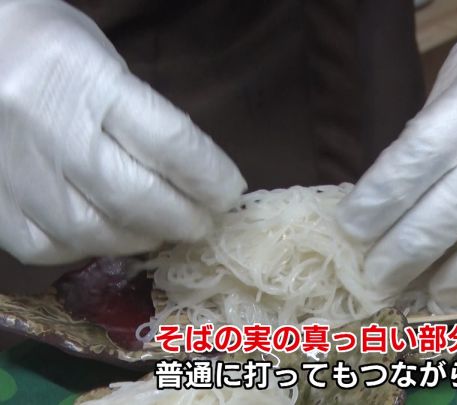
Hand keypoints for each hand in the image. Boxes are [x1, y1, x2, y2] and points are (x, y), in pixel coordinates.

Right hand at [0, 0, 245, 264]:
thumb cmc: (51, 48)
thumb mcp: (108, 64)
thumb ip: (148, 121)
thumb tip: (194, 181)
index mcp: (86, 79)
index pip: (171, 143)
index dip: (211, 178)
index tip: (229, 192)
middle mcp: (47, 127)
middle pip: (135, 198)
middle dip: (184, 220)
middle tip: (204, 222)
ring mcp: (13, 169)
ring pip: (93, 232)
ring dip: (142, 238)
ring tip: (162, 229)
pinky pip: (49, 247)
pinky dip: (90, 247)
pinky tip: (109, 232)